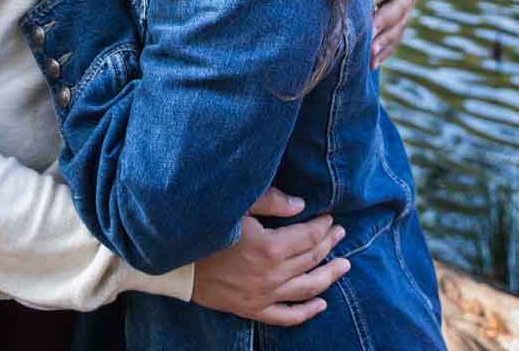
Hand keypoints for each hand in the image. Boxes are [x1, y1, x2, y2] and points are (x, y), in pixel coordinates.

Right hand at [190, 187, 346, 325]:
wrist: (175, 261)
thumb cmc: (205, 228)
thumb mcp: (237, 205)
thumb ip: (271, 201)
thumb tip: (301, 205)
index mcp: (269, 247)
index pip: (309, 236)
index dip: (323, 226)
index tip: (329, 218)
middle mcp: (272, 275)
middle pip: (312, 259)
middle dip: (329, 244)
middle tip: (339, 234)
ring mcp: (264, 296)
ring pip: (308, 289)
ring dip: (329, 276)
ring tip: (344, 265)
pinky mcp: (253, 309)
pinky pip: (287, 316)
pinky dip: (307, 312)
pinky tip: (322, 304)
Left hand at [369, 0, 423, 69]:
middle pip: (399, 9)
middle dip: (384, 22)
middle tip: (368, 32)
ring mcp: (407, 7)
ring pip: (399, 28)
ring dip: (384, 42)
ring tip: (370, 56)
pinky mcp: (401, 20)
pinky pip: (396, 38)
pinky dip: (385, 51)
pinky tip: (372, 64)